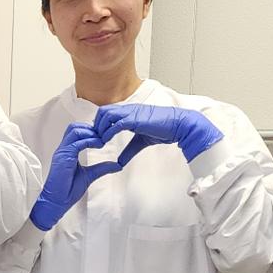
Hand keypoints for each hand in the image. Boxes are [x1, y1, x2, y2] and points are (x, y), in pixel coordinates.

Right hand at [29, 123, 141, 229]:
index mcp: (68, 151)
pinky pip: (77, 142)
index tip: (104, 137)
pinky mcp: (63, 156)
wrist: (58, 201)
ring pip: (75, 130)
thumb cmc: (68, 190)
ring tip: (102, 141)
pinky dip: (89, 140)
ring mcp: (62, 151)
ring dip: (91, 132)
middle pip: (75, 126)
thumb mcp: (90, 175)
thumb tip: (117, 165)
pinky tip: (99, 145)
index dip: (91, 131)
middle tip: (104, 136)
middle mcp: (64, 148)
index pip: (77, 132)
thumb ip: (102, 168)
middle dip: (91, 128)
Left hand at [91, 103, 223, 162]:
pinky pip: (116, 123)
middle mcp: (128, 110)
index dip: (99, 126)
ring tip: (98, 141)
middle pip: (102, 112)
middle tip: (93, 140)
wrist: (178, 125)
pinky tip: (105, 141)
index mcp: (128, 113)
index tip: (95, 139)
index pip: (107, 114)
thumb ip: (128, 150)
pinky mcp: (135, 119)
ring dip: (99, 128)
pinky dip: (108, 131)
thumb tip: (119, 162)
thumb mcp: (140, 142)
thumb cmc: (163, 130)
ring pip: (106, 114)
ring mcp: (131, 113)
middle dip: (95, 126)